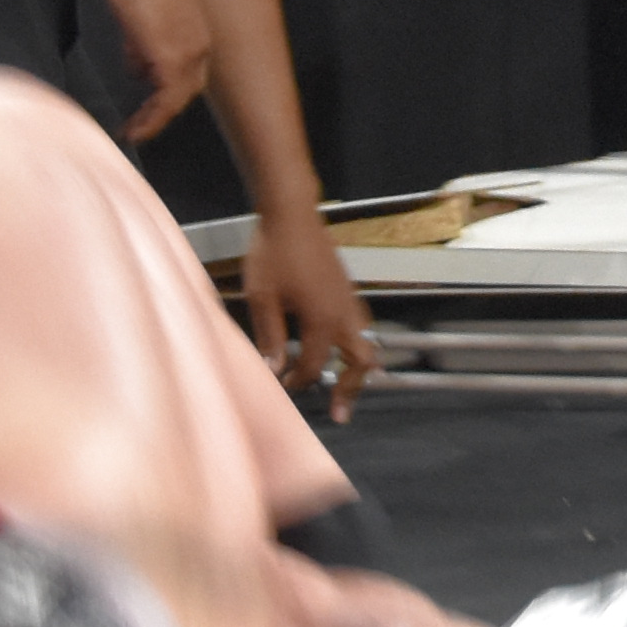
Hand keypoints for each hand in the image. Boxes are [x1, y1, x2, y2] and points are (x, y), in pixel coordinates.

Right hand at [103, 0, 218, 138]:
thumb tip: (137, 67)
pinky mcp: (172, 57)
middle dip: (162, 112)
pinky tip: (136, 129)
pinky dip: (151, 119)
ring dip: (153, 117)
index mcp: (196, 34)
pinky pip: (166, 101)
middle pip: (186, 91)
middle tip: (140, 127)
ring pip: (176, 100)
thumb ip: (142, 47)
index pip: (188, 75)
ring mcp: (188, 51)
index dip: (169, 95)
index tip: (151, 108)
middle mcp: (199, 45)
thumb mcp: (140, 20)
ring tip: (133, 130)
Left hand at [235, 206, 380, 411]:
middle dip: (350, 390)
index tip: (282, 389)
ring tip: (342, 386)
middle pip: (359, 362)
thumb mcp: (262, 297)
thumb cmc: (273, 253)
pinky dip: (352, 345)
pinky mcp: (346, 288)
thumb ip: (269, 336)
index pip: (312, 366)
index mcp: (321, 320)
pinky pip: (359, 326)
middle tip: (339, 414)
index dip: (297, 383)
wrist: (291, 212)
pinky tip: (336, 348)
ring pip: (365, 343)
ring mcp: (348, 299)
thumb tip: (273, 370)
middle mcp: (343, 314)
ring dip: (354, 368)